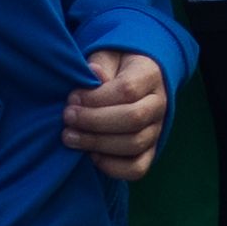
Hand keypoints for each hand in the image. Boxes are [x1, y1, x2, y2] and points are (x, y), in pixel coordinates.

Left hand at [62, 49, 166, 179]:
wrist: (130, 79)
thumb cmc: (113, 67)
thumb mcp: (106, 57)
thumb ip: (100, 65)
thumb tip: (94, 73)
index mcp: (150, 75)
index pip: (128, 90)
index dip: (96, 98)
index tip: (72, 98)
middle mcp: (159, 104)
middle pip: (133, 119)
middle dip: (94, 122)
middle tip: (67, 119)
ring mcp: (157, 130)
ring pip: (135, 144)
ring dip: (97, 144)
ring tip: (70, 137)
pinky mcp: (150, 151)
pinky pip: (137, 168)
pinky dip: (112, 167)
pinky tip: (91, 155)